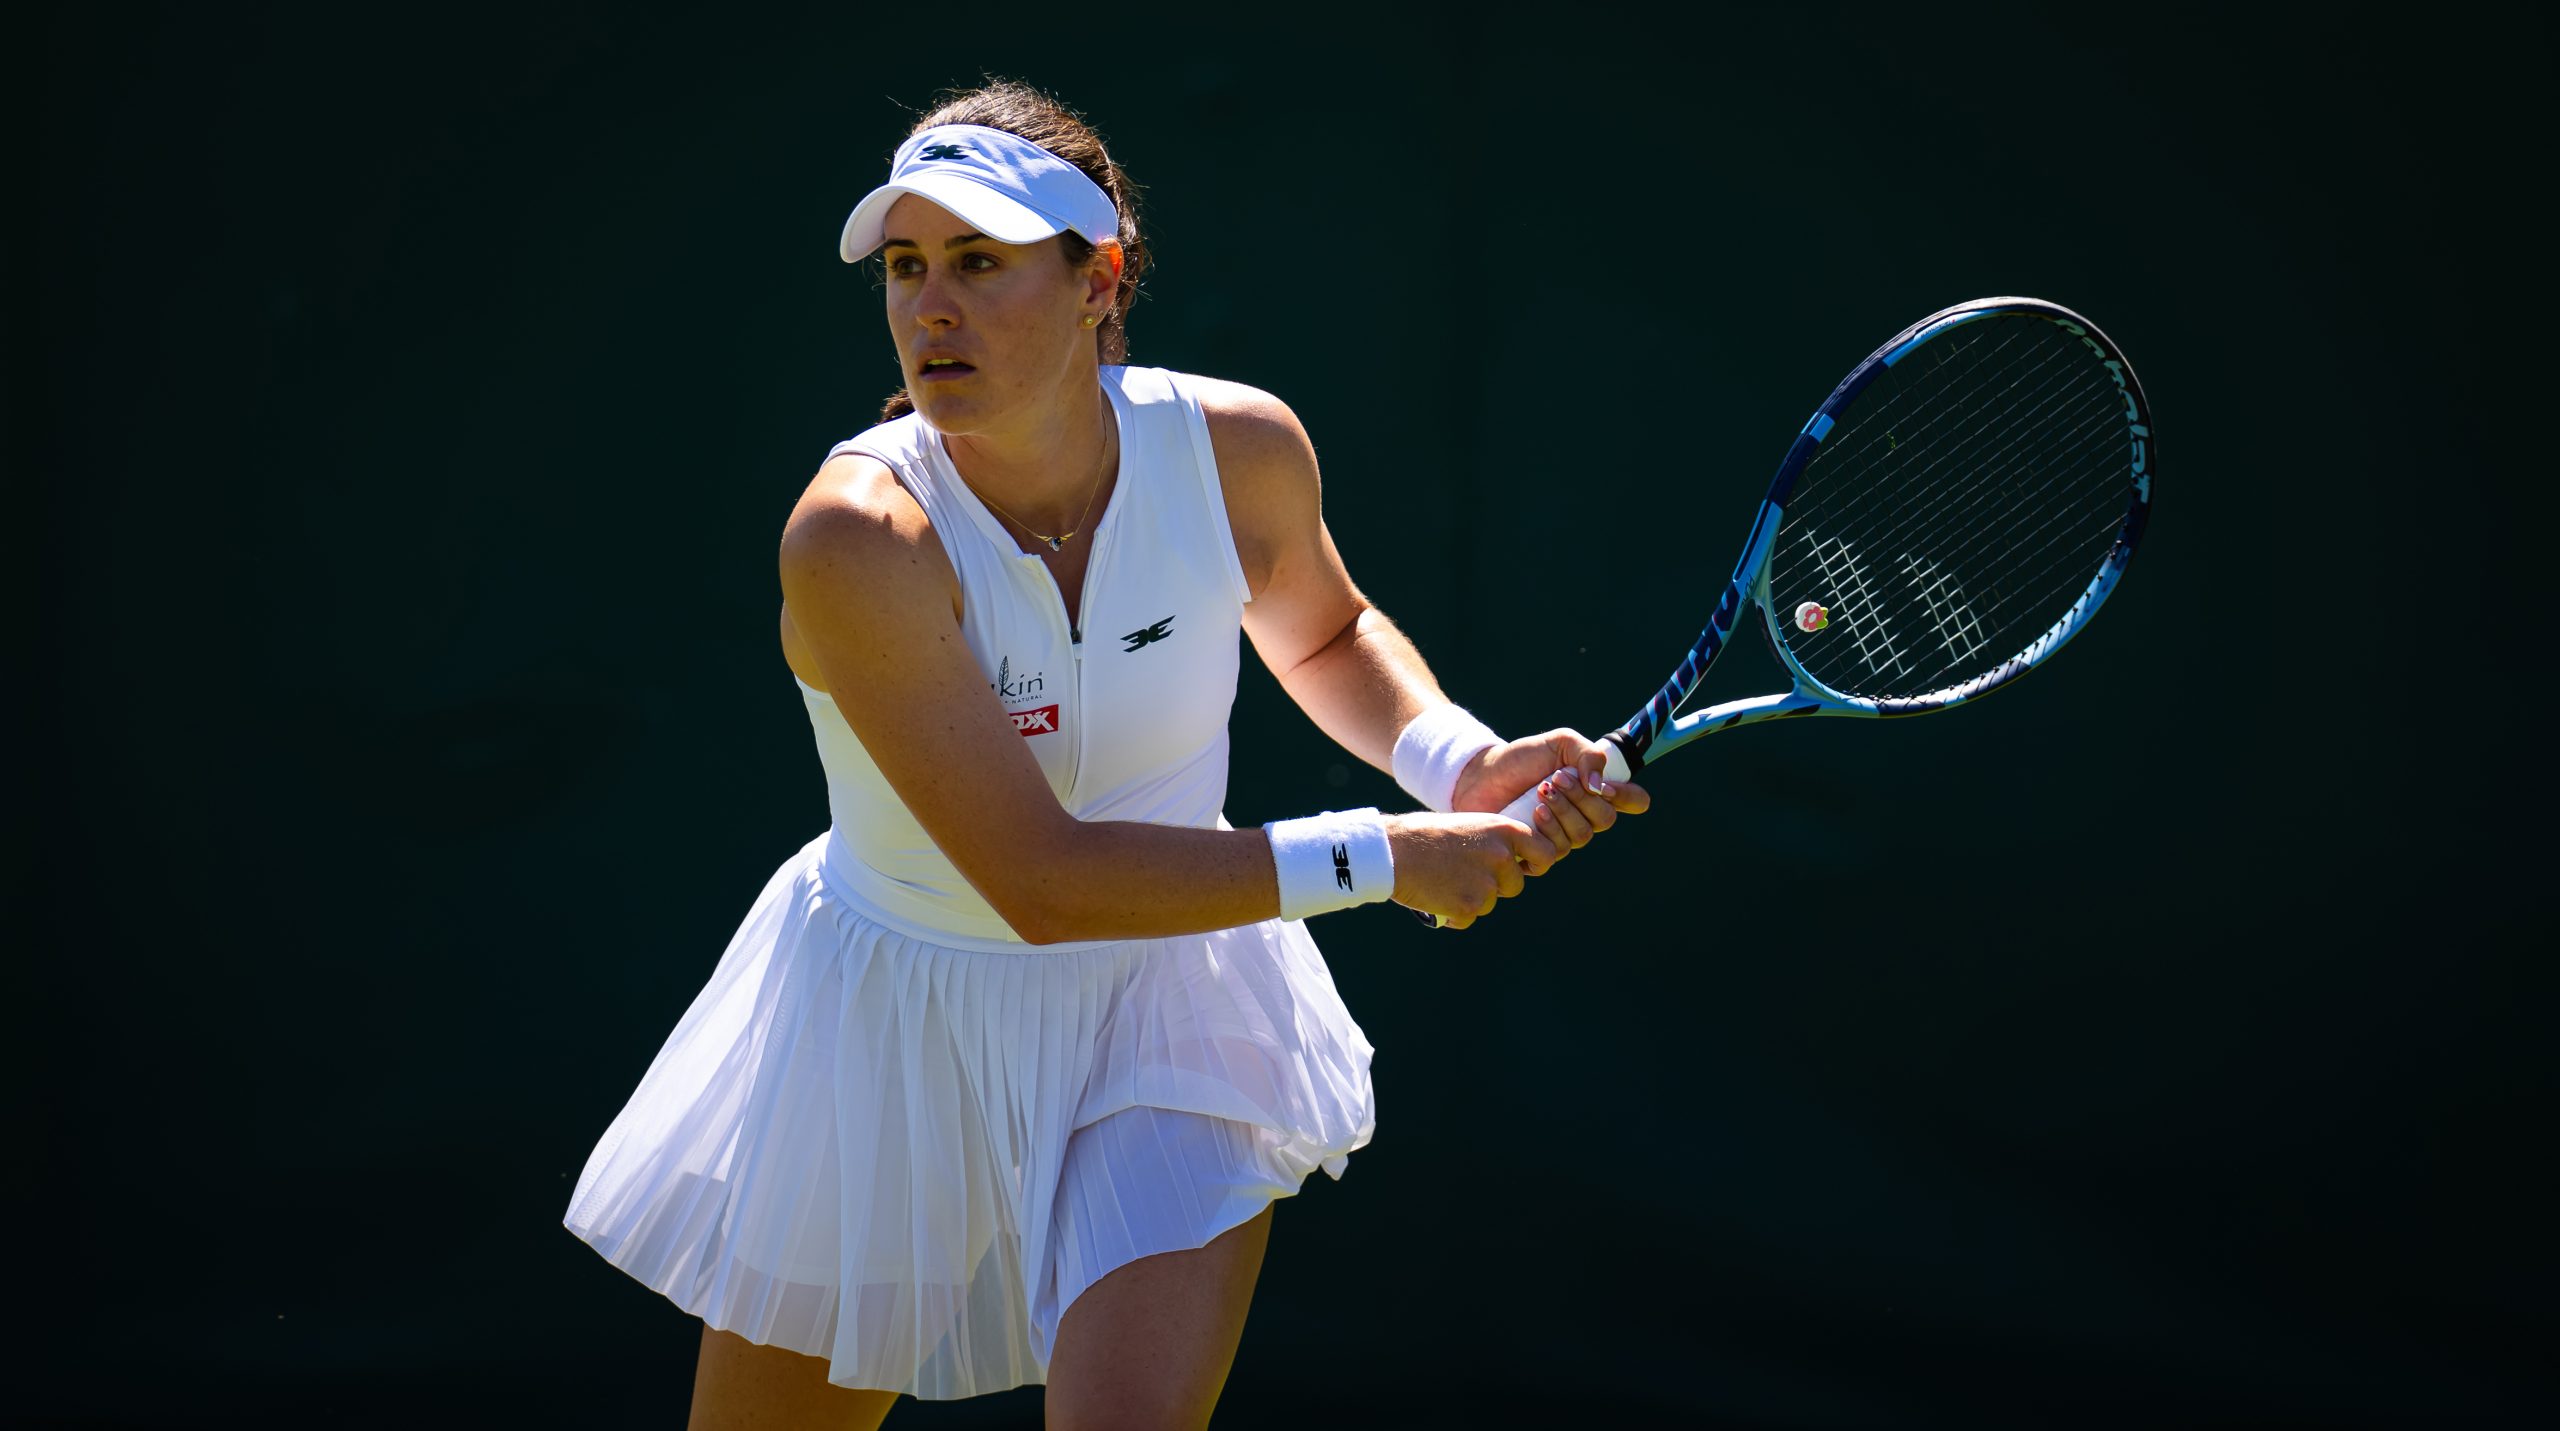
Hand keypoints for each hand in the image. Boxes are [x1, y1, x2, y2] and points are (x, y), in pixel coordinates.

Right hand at [1386, 812, 1559, 929]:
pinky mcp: (1469, 907)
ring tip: (1443, 881)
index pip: (1544, 853)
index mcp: (1504, 830)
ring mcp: (1486, 884)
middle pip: (1515, 885)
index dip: (1536, 864)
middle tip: (1465, 876)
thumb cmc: (1423, 835)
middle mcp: (1501, 857)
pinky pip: (1469, 918)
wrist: (1391, 851)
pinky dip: (1454, 914)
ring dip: (1471, 899)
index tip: (1524, 868)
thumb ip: (1491, 842)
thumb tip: (1510, 859)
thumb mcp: (1467, 826)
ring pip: (1489, 902)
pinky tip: (1435, 897)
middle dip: (1495, 886)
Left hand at [1451, 729, 1652, 856]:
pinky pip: (1556, 854)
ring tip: (1539, 792)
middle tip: (1555, 779)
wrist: (1479, 776)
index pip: (1633, 801)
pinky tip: (1532, 815)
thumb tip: (1600, 787)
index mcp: (1594, 790)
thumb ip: (1588, 755)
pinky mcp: (1536, 854)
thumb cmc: (1521, 759)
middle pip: (1605, 820)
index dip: (1627, 796)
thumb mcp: (1558, 743)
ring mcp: (1562, 838)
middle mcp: (1583, 817)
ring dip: (1562, 811)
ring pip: (1581, 837)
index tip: (1605, 786)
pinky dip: (1547, 832)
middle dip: (1581, 798)